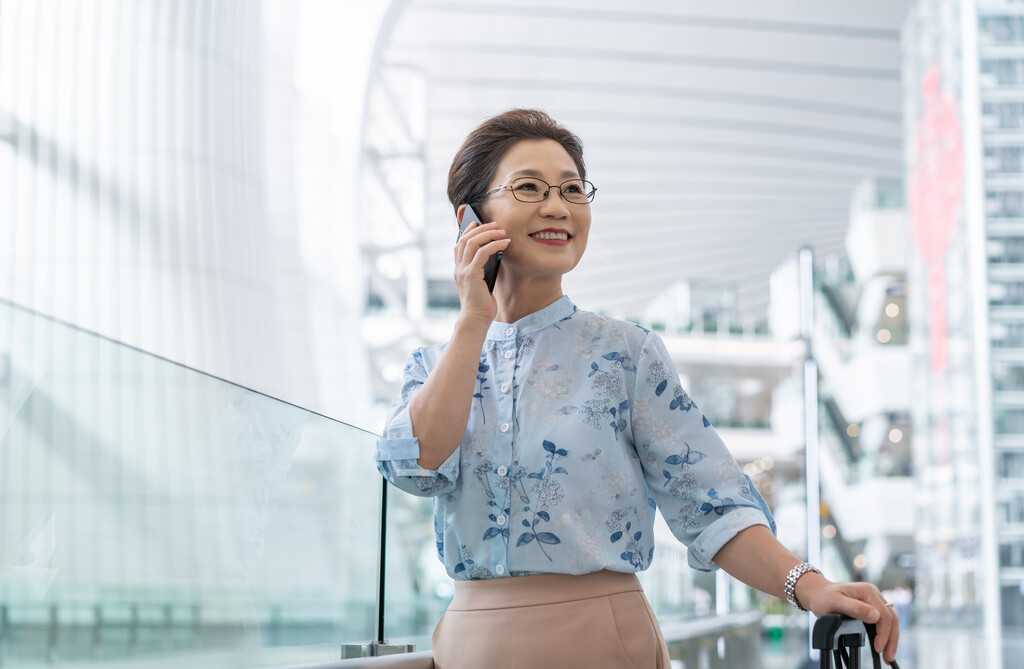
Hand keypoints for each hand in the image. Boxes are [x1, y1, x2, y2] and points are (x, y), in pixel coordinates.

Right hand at [453, 210, 509, 324]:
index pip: (459, 244)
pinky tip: (505, 243)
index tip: (477, 222)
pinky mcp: (471, 274)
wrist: (476, 319)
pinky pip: (482, 253)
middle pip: (466, 240)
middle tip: (495, 224)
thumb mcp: (481, 283)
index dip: (467, 231)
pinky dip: (494, 245)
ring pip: (473, 243)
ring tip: (502, 231)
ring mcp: (463, 271)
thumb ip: (483, 270)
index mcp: (459, 270)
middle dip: (481, 229)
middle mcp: (458, 268)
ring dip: (488, 234)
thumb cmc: (481, 304)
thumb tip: (494, 254)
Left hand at [799, 576, 899, 664]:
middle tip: (888, 657)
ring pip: (890, 621)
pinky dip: (886, 634)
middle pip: (891, 618)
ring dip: (891, 639)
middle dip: (891, 640)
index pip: (884, 615)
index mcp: (868, 591)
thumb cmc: (824, 597)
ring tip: (888, 656)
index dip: (883, 633)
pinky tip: (884, 645)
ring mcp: (874, 600)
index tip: (878, 648)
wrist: (818, 593)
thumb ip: (855, 608)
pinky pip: (884, 621)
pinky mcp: (872, 607)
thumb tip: (876, 616)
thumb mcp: (835, 602)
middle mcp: (873, 594)